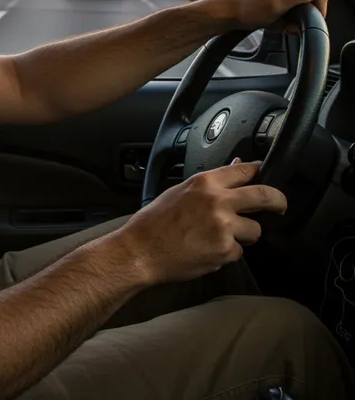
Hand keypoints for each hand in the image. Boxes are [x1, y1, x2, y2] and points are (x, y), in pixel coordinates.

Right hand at [118, 160, 286, 284]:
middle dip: (278, 201)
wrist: (141, 251)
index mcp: (204, 182)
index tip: (265, 174)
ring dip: (244, 234)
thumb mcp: (179, 192)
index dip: (259, 171)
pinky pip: (238, 251)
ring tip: (220, 236)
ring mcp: (223, 227)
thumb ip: (209, 184)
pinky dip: (227, 252)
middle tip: (280, 206)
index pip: (244, 170)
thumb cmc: (154, 222)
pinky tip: (207, 249)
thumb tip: (234, 169)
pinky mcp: (225, 250)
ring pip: (255, 230)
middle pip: (265, 196)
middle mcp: (217, 201)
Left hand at [202, 0, 326, 31]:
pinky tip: (271, 22)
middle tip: (285, 24)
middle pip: (307, 2)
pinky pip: (287, 10)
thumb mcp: (277, 3)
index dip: (315, 11)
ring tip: (275, 22)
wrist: (226, 13)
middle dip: (299, 17)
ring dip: (289, 19)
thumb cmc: (247, 8)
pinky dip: (281, 19)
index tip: (306, 24)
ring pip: (297, 8)